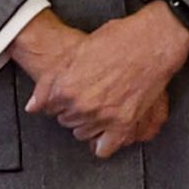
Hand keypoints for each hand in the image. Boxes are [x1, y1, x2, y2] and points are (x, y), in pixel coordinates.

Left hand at [21, 6, 188, 157]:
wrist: (154, 40)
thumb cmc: (118, 40)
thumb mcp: (75, 53)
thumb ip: (48, 82)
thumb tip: (34, 106)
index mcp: (65, 88)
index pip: (49, 108)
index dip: (60, 98)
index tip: (70, 92)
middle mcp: (82, 105)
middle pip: (65, 121)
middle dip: (73, 110)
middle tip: (88, 94)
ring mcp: (104, 116)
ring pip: (82, 133)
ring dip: (88, 123)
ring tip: (99, 106)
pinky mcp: (125, 122)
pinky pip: (105, 148)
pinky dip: (102, 144)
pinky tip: (105, 131)